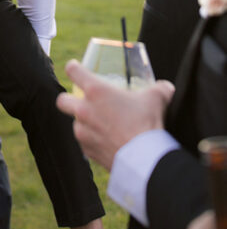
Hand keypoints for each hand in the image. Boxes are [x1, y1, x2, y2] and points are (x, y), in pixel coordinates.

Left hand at [56, 59, 174, 170]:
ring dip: (84, 123)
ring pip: (75, 124)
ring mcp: (83, 132)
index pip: (73, 70)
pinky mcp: (87, 151)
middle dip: (69, 100)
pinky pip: (85, 143)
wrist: (145, 160)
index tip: (76, 69)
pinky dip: (92, 141)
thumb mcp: (156, 98)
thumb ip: (160, 89)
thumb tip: (167, 87)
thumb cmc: (147, 124)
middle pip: (62, 100)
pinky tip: (107, 142)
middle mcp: (83, 110)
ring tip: (103, 126)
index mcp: (95, 91)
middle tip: (83, 102)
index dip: (74, 68)